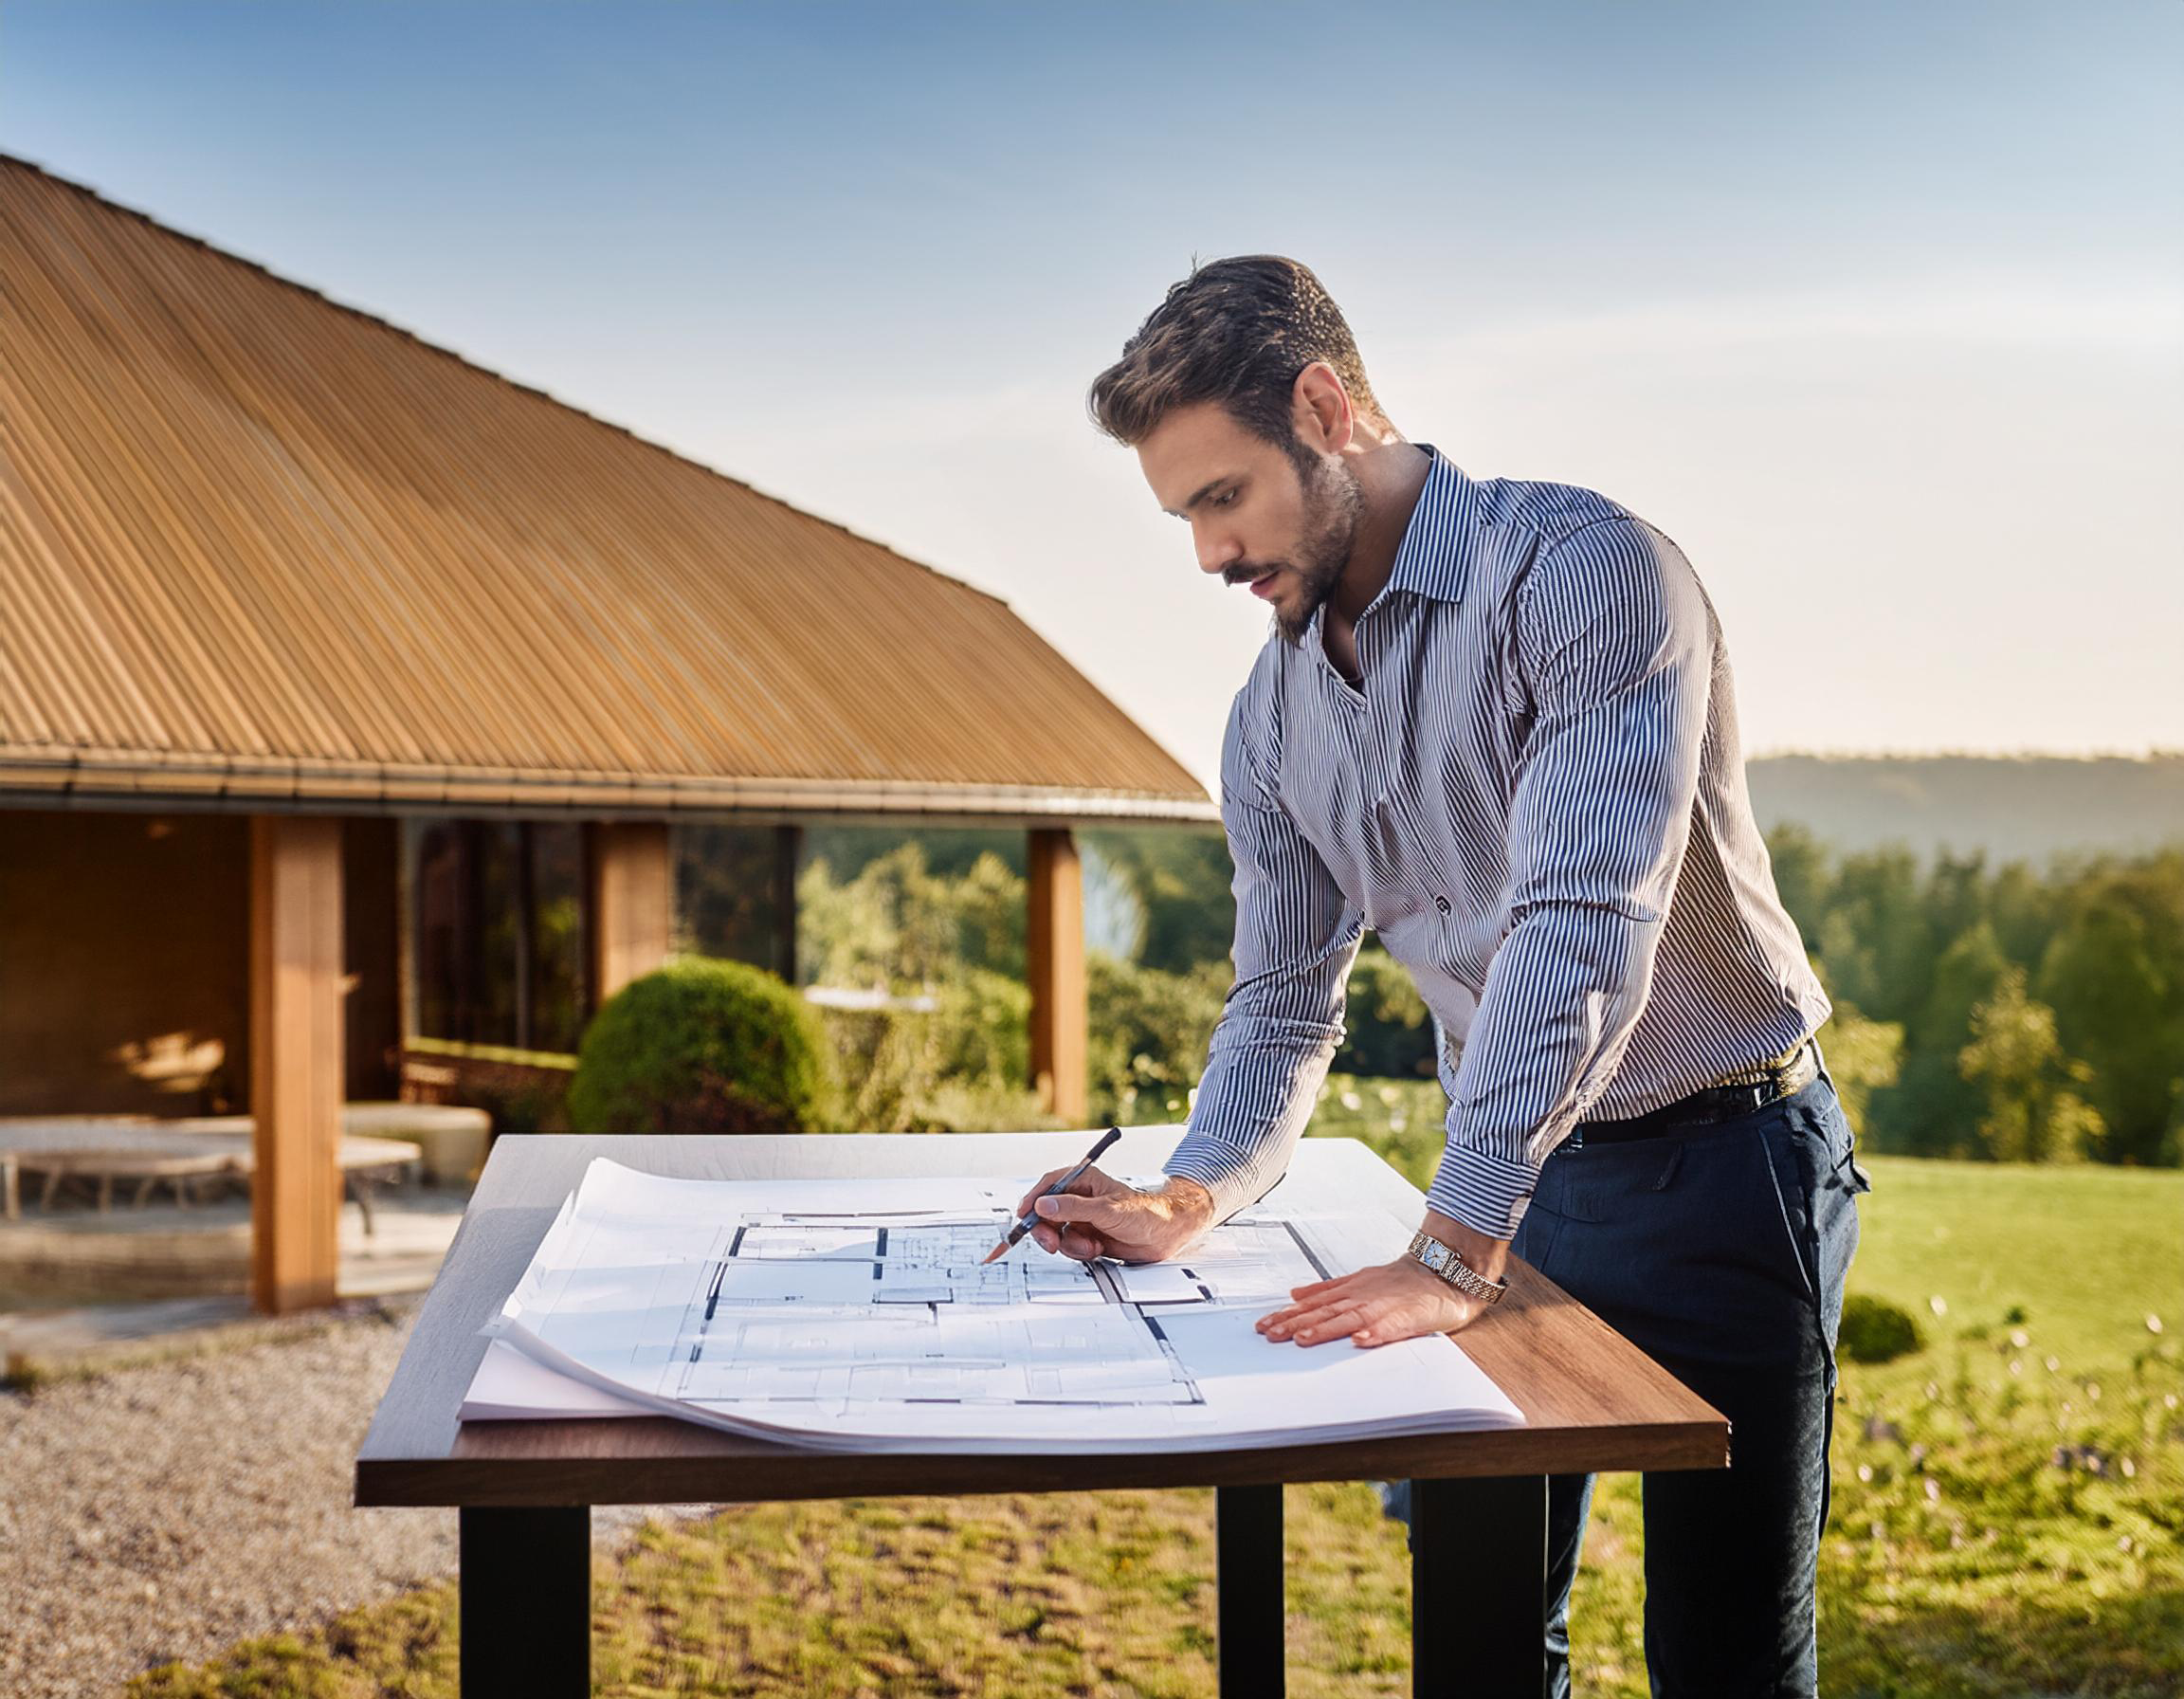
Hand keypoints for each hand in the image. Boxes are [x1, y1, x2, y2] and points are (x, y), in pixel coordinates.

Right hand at [1014, 1166, 1214, 1263]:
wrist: (1166, 1235)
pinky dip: (1080, 1252)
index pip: (1049, 1186)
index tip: (1023, 1215)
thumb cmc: (1145, 1213)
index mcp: (1084, 1181)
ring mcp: (1083, 1219)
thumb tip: (1043, 1205)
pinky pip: (1069, 1247)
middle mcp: (1080, 1199)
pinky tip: (1097, 1250)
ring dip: (1069, 1245)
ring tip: (1089, 1246)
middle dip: (1047, 1230)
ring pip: (1057, 1234)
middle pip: (1046, 1213)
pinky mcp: (1088, 1237)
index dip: (1033, 1200)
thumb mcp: (1106, 1210)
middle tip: (1051, 1243)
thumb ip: (1072, 1208)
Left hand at [1256, 1254, 1491, 1348]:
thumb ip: (1326, 1289)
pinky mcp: (1405, 1317)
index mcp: (1348, 1291)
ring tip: (1303, 1339)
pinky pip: (1389, 1327)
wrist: (1440, 1273)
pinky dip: (1375, 1333)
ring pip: (1349, 1318)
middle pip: (1323, 1312)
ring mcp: (1382, 1307)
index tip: (1263, 1326)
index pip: (1311, 1305)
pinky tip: (1359, 1341)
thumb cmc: (1399, 1281)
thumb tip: (1294, 1294)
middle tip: (1270, 1335)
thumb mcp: (1357, 1280)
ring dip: (1326, 1329)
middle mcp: (1360, 1298)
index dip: (1286, 1315)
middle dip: (1295, 1324)